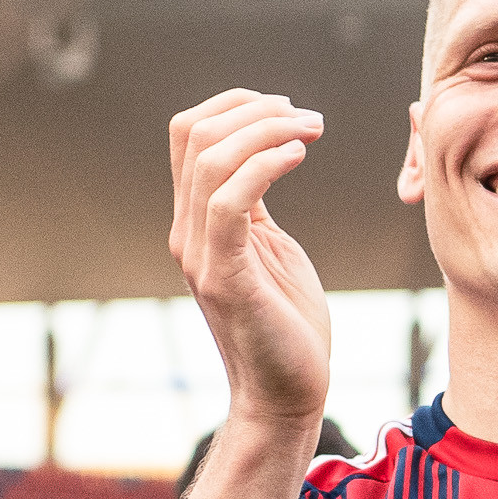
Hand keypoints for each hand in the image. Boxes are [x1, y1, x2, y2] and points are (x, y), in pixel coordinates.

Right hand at [168, 88, 334, 428]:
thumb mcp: (270, 246)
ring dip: (267, 131)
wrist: (285, 394)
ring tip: (311, 132)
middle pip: (195, 134)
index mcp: (195, 221)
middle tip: (308, 119)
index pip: (188, 133)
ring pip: (211, 160)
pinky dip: (264, 166)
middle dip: (255, 109)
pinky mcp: (224, 278)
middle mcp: (186, 232)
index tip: (290, 110)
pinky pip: (229, 203)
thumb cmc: (287, 323)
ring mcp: (200, 255)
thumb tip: (268, 151)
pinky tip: (298, 158)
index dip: (235, 104)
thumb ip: (255, 202)